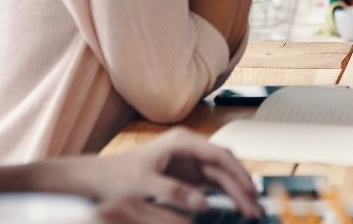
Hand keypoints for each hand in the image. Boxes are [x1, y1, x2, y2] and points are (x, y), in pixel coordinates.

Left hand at [24, 129, 261, 218]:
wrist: (97, 178)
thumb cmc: (116, 176)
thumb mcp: (143, 186)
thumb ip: (174, 193)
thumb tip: (202, 203)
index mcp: (181, 142)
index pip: (219, 156)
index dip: (238, 174)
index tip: (249, 192)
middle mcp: (188, 148)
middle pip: (224, 165)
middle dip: (241, 186)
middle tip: (254, 207)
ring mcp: (187, 160)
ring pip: (220, 174)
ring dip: (234, 191)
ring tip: (249, 209)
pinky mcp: (184, 174)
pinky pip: (210, 183)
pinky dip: (222, 194)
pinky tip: (232, 206)